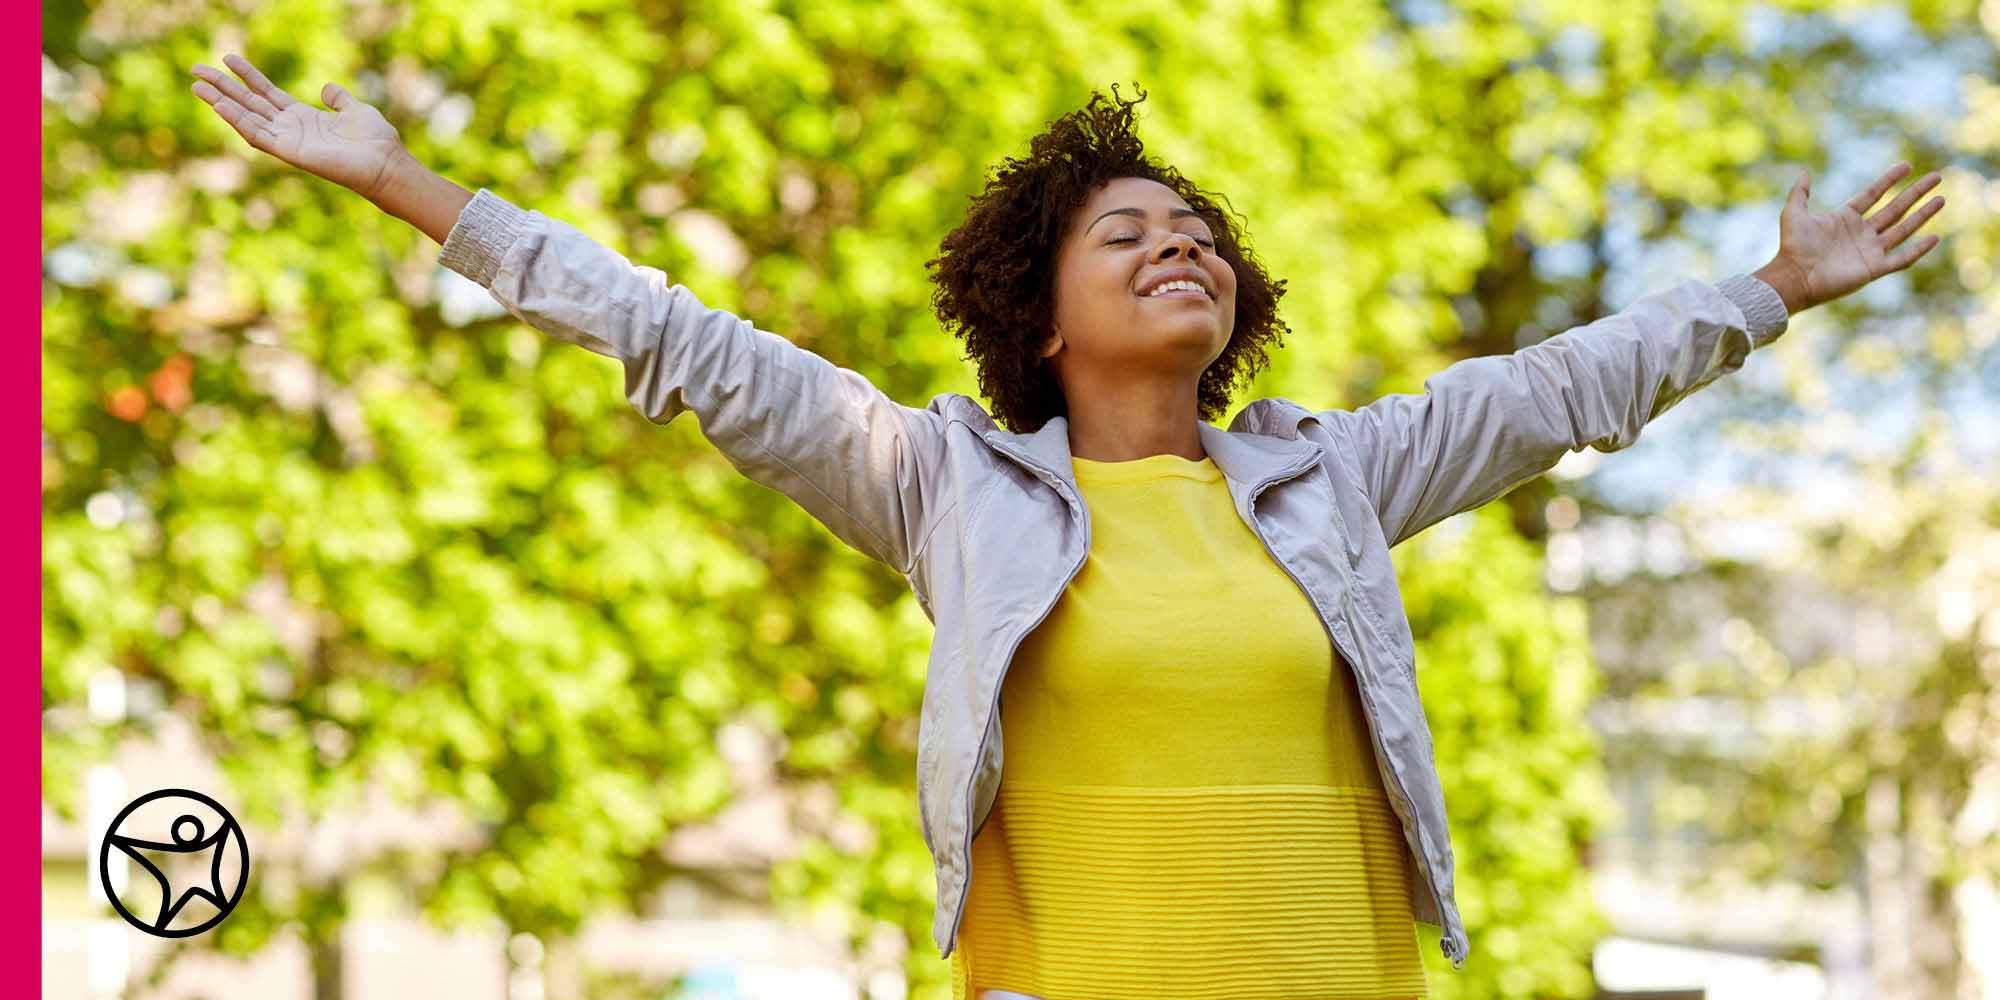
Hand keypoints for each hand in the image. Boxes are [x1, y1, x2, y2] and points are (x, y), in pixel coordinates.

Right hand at [190, 53, 406, 201]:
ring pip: (246, 119)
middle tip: (196, 70)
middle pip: (249, 103)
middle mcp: (290, 128)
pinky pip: (258, 136)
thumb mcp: (355, 109)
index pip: (266, 93)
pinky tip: (221, 107)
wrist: (386, 162)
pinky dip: (239, 121)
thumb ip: (338, 98)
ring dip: (222, 103)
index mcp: (303, 117)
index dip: (247, 76)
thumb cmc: (375, 140)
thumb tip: (326, 88)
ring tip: (198, 87)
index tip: (227, 58)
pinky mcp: (291, 152)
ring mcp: (288, 141)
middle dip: (223, 87)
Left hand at [1761, 161, 1946, 311]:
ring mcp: (1869, 251)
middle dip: (1916, 193)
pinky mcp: (1873, 269)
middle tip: (1936, 177)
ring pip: (1903, 229)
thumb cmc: (1792, 247)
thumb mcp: (1793, 213)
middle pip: (1895, 208)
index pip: (1873, 194)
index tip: (1906, 165)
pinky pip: (1901, 258)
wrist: (1794, 277)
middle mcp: (1861, 233)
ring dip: (1923, 215)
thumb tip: (1803, 171)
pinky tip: (1934, 237)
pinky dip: (1918, 250)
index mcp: (1845, 218)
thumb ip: (1800, 192)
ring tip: (1941, 199)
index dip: (1889, 180)